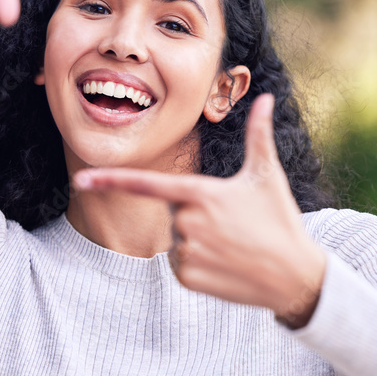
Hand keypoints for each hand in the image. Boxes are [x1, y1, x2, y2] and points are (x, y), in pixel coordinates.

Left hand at [73, 93, 326, 327]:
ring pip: (176, 239)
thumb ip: (258, 134)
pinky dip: (198, 264)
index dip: (111, 180)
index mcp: (201, 194)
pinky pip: (179, 265)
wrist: (295, 275)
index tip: (81, 179)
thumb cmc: (280, 220)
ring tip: (232, 245)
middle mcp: (188, 222)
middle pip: (174, 211)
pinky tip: (226, 265)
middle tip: (232, 223)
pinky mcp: (187, 278)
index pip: (147, 184)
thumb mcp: (267, 175)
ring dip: (197, 240)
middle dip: (196, 214)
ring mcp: (186, 252)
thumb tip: (264, 97)